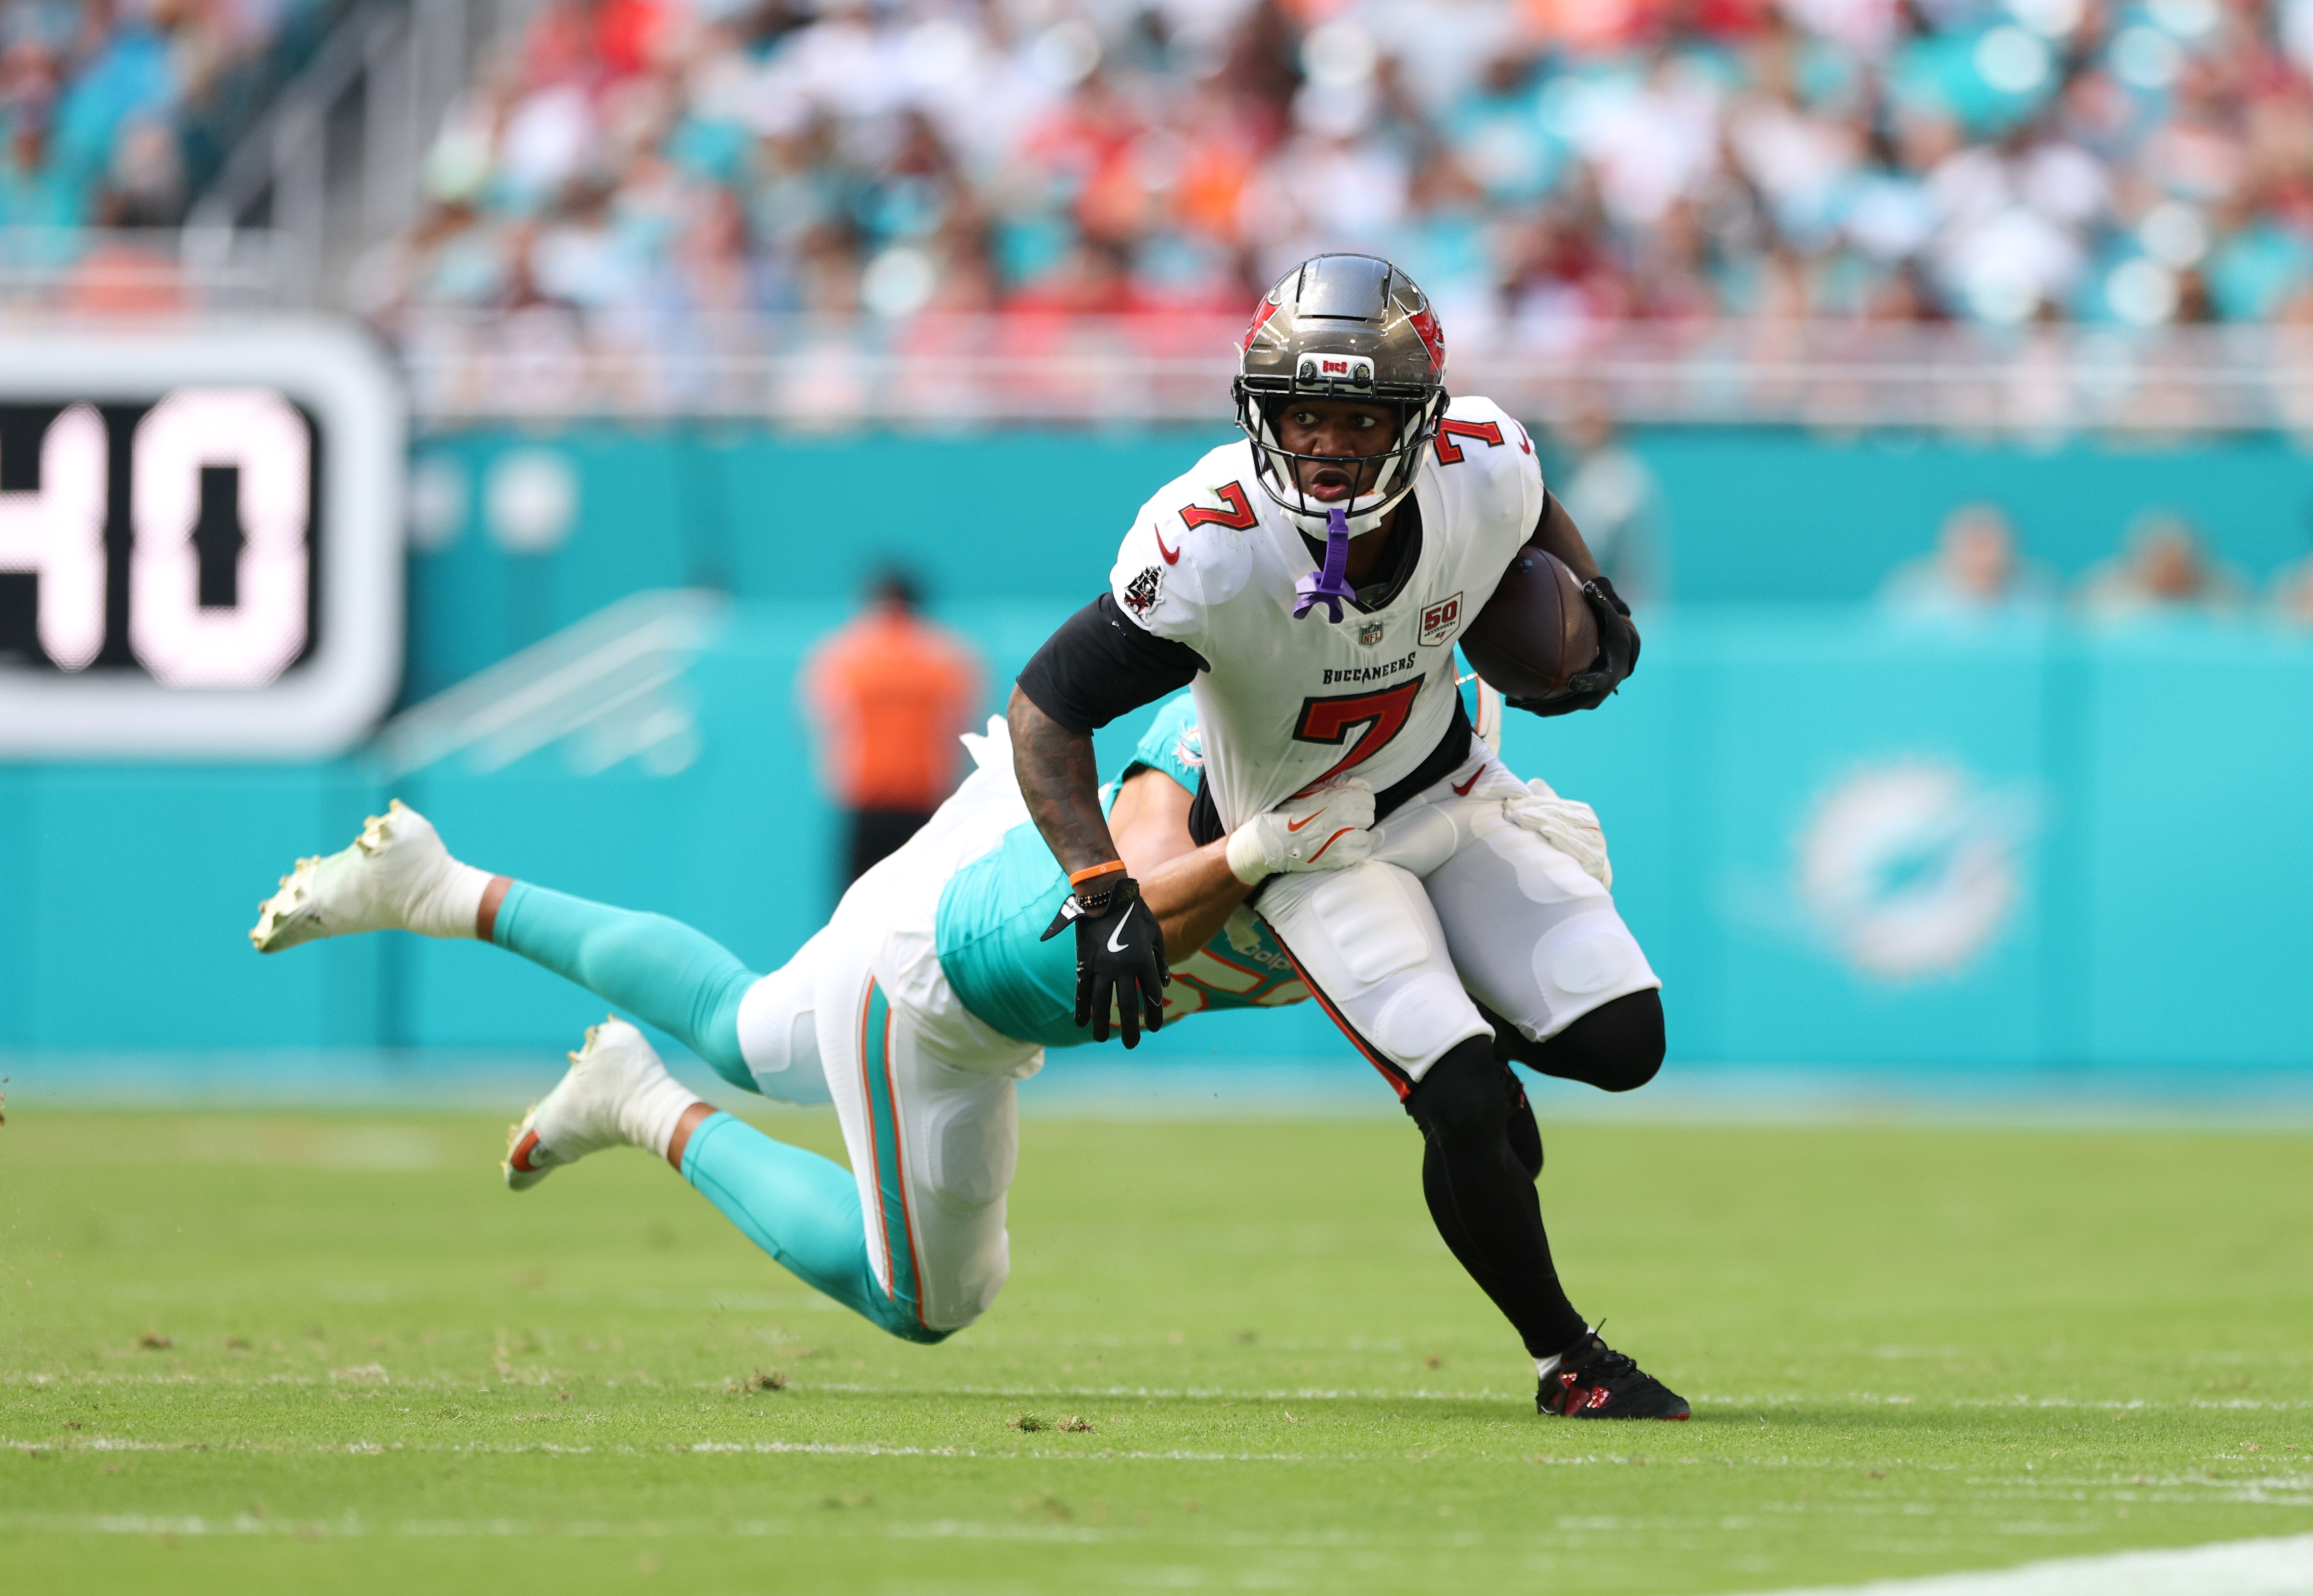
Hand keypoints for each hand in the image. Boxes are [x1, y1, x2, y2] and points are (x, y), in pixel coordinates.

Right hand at [1039, 875, 1168, 1046]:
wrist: (1105, 894)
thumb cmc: (1135, 911)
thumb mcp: (1155, 932)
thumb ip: (1160, 960)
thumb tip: (1165, 985)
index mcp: (1144, 960)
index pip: (1152, 994)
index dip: (1155, 1013)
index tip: (1155, 1027)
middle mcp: (1123, 967)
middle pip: (1128, 1005)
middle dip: (1130, 1027)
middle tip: (1132, 1045)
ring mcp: (1102, 966)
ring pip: (1101, 1002)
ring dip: (1102, 1023)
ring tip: (1101, 1039)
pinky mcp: (1085, 962)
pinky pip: (1082, 990)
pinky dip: (1081, 1007)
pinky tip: (1082, 1022)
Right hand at [1224, 780, 1376, 884]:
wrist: (1270, 841)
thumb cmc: (1287, 813)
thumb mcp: (1310, 790)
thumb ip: (1338, 785)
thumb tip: (1362, 785)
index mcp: (1338, 798)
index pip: (1368, 797)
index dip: (1360, 800)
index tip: (1352, 804)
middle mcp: (1344, 817)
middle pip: (1369, 816)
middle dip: (1360, 817)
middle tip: (1347, 820)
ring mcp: (1343, 839)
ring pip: (1368, 836)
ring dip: (1360, 835)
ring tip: (1347, 835)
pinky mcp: (1339, 858)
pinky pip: (1361, 854)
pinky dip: (1357, 851)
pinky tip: (1346, 847)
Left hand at [1500, 779, 1611, 888]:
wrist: (1585, 888)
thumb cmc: (1567, 854)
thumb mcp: (1558, 828)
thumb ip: (1549, 805)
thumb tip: (1534, 783)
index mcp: (1583, 814)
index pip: (1554, 804)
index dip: (1531, 802)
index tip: (1509, 802)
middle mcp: (1591, 827)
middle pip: (1557, 814)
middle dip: (1531, 811)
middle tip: (1509, 810)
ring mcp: (1595, 844)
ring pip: (1564, 828)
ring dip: (1539, 821)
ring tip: (1519, 817)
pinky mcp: (1596, 861)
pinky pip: (1577, 847)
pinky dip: (1562, 838)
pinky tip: (1546, 831)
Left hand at [1515, 576, 1639, 716]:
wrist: (1622, 652)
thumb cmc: (1612, 631)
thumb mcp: (1609, 617)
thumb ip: (1599, 603)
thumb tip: (1588, 585)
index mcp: (1609, 672)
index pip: (1598, 680)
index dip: (1585, 683)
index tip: (1571, 683)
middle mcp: (1599, 691)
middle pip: (1573, 703)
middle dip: (1549, 705)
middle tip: (1525, 701)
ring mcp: (1588, 698)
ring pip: (1561, 708)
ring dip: (1538, 708)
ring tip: (1513, 702)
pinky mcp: (1578, 700)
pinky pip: (1557, 705)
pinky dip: (1539, 703)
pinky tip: (1515, 697)